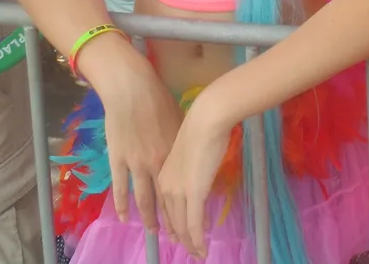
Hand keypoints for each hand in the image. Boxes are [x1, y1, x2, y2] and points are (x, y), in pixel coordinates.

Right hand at [87, 45, 182, 230]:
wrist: (133, 90)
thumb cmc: (159, 101)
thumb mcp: (178, 122)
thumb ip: (181, 142)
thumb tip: (188, 155)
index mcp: (174, 154)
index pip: (182, 189)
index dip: (187, 207)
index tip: (192, 221)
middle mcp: (157, 163)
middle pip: (165, 199)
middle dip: (171, 221)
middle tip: (176, 238)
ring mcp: (136, 163)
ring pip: (143, 198)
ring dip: (148, 218)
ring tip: (153, 232)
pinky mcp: (119, 159)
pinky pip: (120, 187)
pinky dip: (121, 204)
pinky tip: (123, 217)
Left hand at [158, 90, 232, 257]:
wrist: (206, 119)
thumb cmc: (200, 126)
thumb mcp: (189, 148)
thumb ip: (188, 164)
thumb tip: (196, 168)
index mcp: (162, 175)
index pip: (166, 207)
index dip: (173, 223)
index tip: (180, 234)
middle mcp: (166, 187)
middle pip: (173, 220)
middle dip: (181, 237)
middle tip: (191, 249)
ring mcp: (178, 192)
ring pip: (182, 226)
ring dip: (191, 242)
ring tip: (198, 252)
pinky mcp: (193, 194)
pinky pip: (194, 224)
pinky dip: (198, 240)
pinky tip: (203, 248)